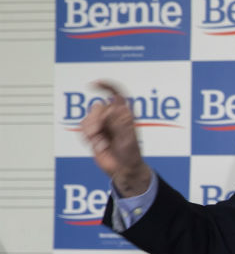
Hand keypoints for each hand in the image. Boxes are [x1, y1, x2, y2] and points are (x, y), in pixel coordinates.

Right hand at [79, 81, 151, 196]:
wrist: (122, 168)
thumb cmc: (131, 154)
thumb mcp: (128, 138)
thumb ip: (120, 123)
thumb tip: (114, 108)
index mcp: (125, 114)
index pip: (117, 93)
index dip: (106, 86)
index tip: (93, 85)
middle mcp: (113, 116)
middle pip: (98, 106)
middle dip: (96, 120)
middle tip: (99, 133)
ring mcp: (103, 123)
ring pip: (88, 117)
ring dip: (91, 130)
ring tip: (100, 142)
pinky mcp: (93, 131)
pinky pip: (83, 126)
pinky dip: (87, 136)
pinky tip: (97, 144)